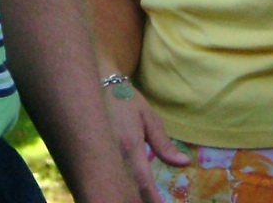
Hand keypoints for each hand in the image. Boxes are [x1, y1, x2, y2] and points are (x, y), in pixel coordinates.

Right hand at [102, 82, 186, 202]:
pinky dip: (111, 184)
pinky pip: (101, 176)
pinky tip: (118, 188)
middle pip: (127, 190)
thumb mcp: (148, 117)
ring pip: (114, 185)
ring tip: (137, 197)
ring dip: (125, 193)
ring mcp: (99, 155)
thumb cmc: (126, 99)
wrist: (95, 81)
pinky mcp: (88, 154)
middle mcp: (114, 154)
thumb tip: (184, 163)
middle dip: (139, 199)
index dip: (153, 200)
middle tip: (151, 201)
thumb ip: (164, 144)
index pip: (144, 183)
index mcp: (131, 146)